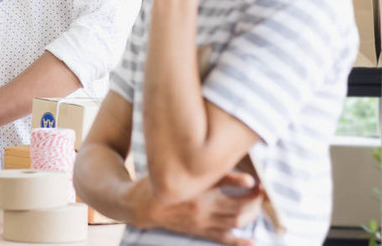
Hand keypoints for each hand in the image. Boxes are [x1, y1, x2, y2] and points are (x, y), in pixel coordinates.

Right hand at [128, 172, 261, 245]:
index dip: (244, 182)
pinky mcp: (200, 231)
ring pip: (236, 221)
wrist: (142, 206)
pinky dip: (240, 242)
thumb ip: (202, 168)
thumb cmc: (161, 184)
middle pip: (239, 207)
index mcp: (197, 188)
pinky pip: (224, 239)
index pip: (227, 183)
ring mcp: (203, 221)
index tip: (256, 180)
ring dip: (252, 214)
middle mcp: (203, 206)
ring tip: (256, 204)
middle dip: (255, 199)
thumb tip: (226, 164)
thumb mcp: (178, 171)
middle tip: (260, 191)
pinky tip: (251, 241)